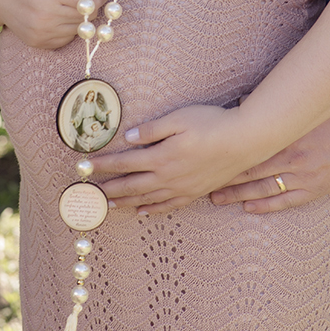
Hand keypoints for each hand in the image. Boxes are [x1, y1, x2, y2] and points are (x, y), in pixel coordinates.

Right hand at [0, 0, 107, 48]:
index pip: (93, 0)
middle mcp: (46, 15)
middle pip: (88, 16)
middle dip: (91, 4)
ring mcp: (41, 31)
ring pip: (80, 29)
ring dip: (80, 17)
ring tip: (65, 1)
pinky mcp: (38, 42)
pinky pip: (67, 38)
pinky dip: (68, 27)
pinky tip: (56, 13)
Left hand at [91, 105, 249, 214]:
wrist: (244, 141)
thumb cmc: (212, 124)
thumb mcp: (179, 118)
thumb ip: (152, 130)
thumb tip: (128, 138)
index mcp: (161, 157)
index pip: (124, 163)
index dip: (103, 165)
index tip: (85, 167)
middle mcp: (168, 177)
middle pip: (131, 185)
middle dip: (107, 189)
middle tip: (87, 195)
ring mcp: (182, 188)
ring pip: (146, 199)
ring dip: (124, 203)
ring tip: (107, 206)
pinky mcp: (194, 192)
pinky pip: (168, 206)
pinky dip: (152, 210)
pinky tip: (142, 212)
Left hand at [210, 117, 329, 212]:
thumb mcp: (304, 108)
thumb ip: (274, 105)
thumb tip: (245, 99)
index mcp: (286, 137)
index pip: (249, 149)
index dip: (226, 157)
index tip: (207, 160)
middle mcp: (290, 159)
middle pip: (250, 171)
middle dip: (225, 179)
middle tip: (203, 184)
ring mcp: (302, 177)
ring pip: (263, 189)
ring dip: (238, 195)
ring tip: (217, 199)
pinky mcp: (313, 190)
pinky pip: (285, 201)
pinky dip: (266, 206)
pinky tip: (249, 209)